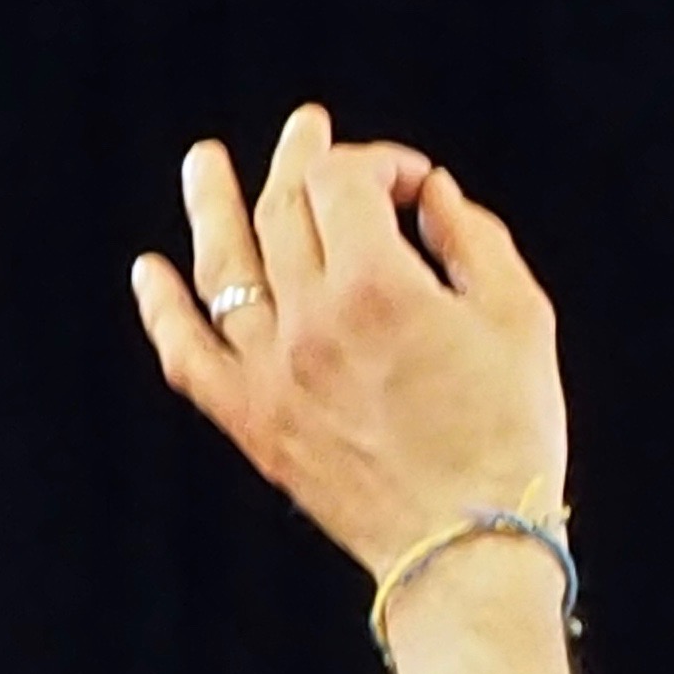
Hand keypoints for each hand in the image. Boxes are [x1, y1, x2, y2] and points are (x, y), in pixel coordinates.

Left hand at [132, 106, 567, 580]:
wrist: (467, 545)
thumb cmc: (510, 432)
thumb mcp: (523, 320)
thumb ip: (476, 240)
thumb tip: (432, 196)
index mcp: (376, 285)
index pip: (345, 183)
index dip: (379, 163)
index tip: (416, 185)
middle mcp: (308, 318)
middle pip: (281, 210)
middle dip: (299, 160)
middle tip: (305, 128)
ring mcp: (268, 369)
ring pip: (224, 265)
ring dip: (211, 205)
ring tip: (203, 163)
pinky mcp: (251, 419)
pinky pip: (188, 353)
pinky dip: (162, 309)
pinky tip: (150, 273)